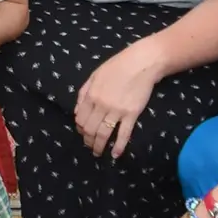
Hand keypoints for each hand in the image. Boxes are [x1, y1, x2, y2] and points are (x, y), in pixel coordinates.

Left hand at [73, 44, 162, 158]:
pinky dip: (119, 146)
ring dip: (99, 146)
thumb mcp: (94, 76)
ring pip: (104, 134)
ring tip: (98, 153)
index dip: (80, 130)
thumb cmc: (117, 67)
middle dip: (88, 141)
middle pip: (90, 129)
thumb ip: (83, 93)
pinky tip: (115, 154)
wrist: (141, 63)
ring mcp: (117, 111)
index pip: (80, 119)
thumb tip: (77, 112)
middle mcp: (101, 105)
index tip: (83, 134)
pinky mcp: (132, 114)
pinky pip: (123, 134)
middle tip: (90, 147)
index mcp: (91, 95)